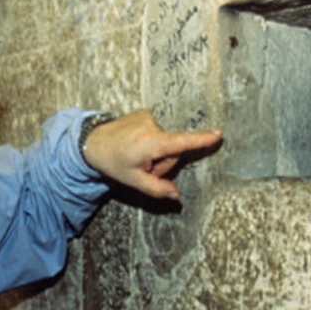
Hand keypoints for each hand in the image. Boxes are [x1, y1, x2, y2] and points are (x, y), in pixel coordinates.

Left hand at [82, 109, 221, 200]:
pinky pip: (157, 132)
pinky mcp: (144, 113)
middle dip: (161, 163)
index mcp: (151, 143)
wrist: (92, 141)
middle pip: (172, 152)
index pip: (181, 143)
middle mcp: (152, 126)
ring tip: (135, 155)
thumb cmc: (112, 162)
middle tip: (141, 167)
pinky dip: (150, 141)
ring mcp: (147, 117)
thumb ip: (157, 189)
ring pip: (165, 143)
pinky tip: (134, 145)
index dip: (201, 140)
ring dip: (154, 152)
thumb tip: (176, 196)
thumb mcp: (133, 180)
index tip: (218, 135)